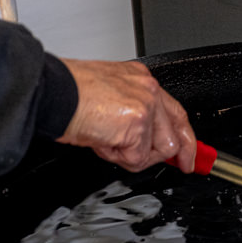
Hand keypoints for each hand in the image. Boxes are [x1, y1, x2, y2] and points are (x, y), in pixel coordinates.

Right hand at [56, 59, 196, 172]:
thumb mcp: (107, 98)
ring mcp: (146, 105)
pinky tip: (102, 142)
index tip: (190, 155)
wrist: (51, 93)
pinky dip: (118, 157)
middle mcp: (147, 89)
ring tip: (107, 141)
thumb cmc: (68, 95)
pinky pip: (137, 158)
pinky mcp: (138, 123)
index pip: (175, 112)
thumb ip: (130, 115)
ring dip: (132, 156)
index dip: (184, 137)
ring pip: (160, 149)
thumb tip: (138, 142)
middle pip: (174, 134)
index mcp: (140, 80)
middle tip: (164, 162)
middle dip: (167, 155)